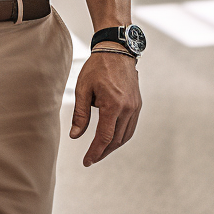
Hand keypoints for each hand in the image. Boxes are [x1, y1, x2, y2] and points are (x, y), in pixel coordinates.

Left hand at [69, 50, 141, 165]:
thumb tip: (75, 136)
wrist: (116, 51)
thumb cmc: (97, 68)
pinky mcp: (137, 104)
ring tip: (100, 151)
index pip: (104, 137)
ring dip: (113, 146)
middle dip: (103, 152)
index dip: (95, 152)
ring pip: (126, 136)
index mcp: (113, 105)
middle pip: (116, 140)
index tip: (87, 161)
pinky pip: (131, 127)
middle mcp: (128, 109)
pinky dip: (121, 136)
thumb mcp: (83, 89)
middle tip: (91, 159)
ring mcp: (135, 107)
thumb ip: (80, 114)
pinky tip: (111, 138)